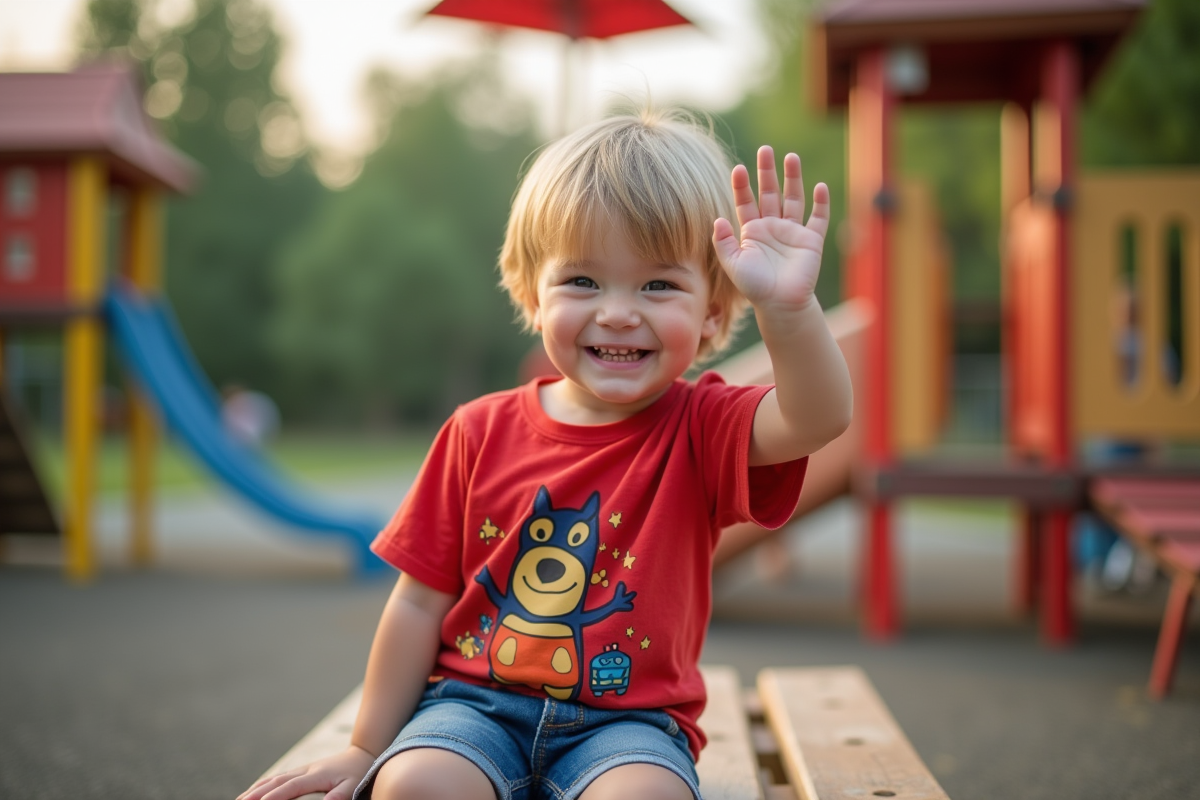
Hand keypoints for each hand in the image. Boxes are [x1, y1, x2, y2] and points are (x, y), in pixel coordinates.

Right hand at [237, 745, 375, 799]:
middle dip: (256, 793)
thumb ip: (339, 797)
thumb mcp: (352, 786)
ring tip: (239, 799)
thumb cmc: (357, 774)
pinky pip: (277, 777)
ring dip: (255, 788)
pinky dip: (263, 784)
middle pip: (275, 782)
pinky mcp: (300, 770)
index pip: (289, 787)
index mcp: (315, 775)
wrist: (361, 755)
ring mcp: (301, 769)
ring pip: (273, 778)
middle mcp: (304, 770)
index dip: (273, 797)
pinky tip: (253, 791)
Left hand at [712, 146, 830, 314]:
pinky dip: (821, 203)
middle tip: (765, 150)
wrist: (780, 305)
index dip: (742, 185)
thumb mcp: (732, 264)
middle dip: (767, 172)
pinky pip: (818, 218)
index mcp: (752, 231)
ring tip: (791, 157)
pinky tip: (819, 187)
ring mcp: (792, 232)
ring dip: (793, 178)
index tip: (739, 168)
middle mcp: (772, 227)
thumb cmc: (754, 287)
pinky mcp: (811, 240)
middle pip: (770, 193)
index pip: (745, 201)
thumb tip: (716, 220)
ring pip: (793, 198)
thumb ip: (723, 242)